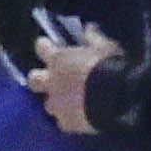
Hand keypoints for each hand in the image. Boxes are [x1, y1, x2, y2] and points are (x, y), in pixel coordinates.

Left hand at [29, 21, 114, 138]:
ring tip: (69, 104)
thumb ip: (94, 38)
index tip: (47, 46)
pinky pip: (64, 123)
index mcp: (59, 59)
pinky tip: (79, 119)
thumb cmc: (109, 66)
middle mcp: (52, 82)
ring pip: (48, 105)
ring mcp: (57, 105)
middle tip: (51, 80)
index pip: (41, 47)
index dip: (44, 46)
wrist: (116, 98)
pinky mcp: (67, 123)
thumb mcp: (105, 47)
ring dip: (56, 102)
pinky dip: (70, 120)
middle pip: (34, 80)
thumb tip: (89, 27)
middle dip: (40, 79)